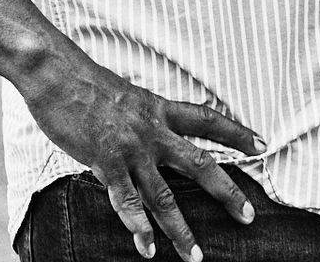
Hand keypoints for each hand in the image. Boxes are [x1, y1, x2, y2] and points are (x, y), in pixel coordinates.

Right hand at [27, 54, 263, 259]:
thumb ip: (141, 117)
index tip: (262, 145)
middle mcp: (153, 131)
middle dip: (226, 193)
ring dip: (180, 230)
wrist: (57, 74)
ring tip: (195, 256)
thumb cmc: (85, 82)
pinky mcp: (105, 162)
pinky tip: (147, 248)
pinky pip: (127, 201)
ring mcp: (131, 149)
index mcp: (160, 109)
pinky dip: (138, 227)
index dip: (236, 132)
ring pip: (163, 196)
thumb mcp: (126, 94)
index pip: (208, 120)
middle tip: (247, 216)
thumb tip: (148, 132)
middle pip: (200, 165)